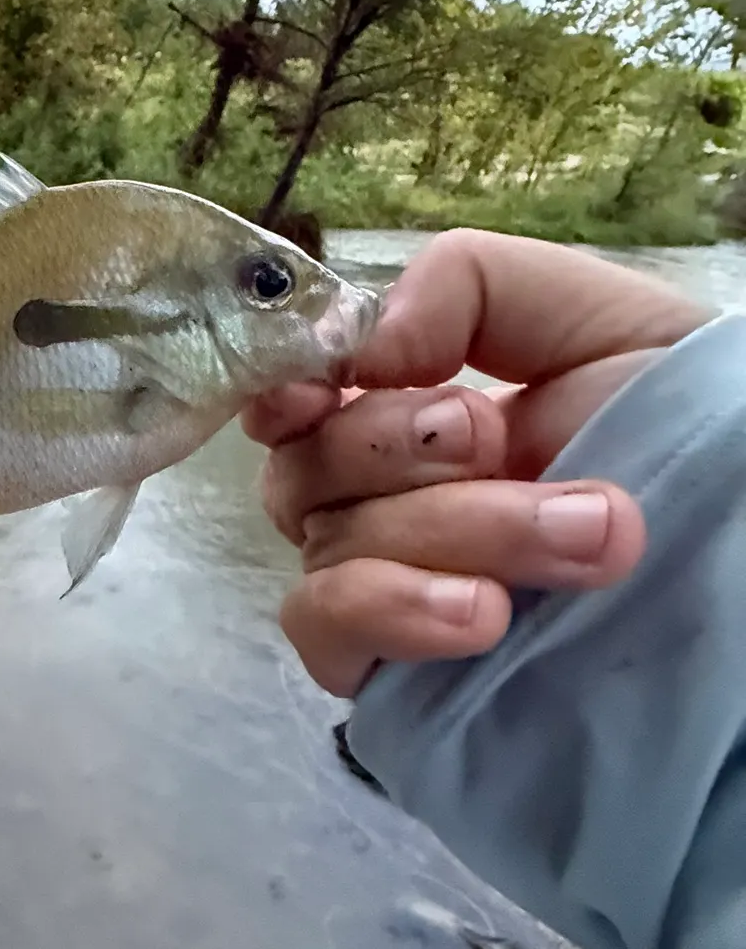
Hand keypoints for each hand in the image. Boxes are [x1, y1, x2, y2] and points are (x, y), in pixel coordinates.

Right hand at [247, 228, 713, 697]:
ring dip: (450, 528)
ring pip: (333, 549)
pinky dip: (392, 612)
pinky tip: (484, 613)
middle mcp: (380, 503)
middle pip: (308, 472)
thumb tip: (363, 351)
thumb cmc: (680, 417)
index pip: (288, 404)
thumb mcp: (582, 311)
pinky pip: (329, 637)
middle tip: (504, 441)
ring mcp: (388, 591)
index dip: (281, 391)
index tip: (319, 388)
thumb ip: (464, 283)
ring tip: (587, 534)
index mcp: (405, 415)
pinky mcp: (399, 677)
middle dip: (399, 447)